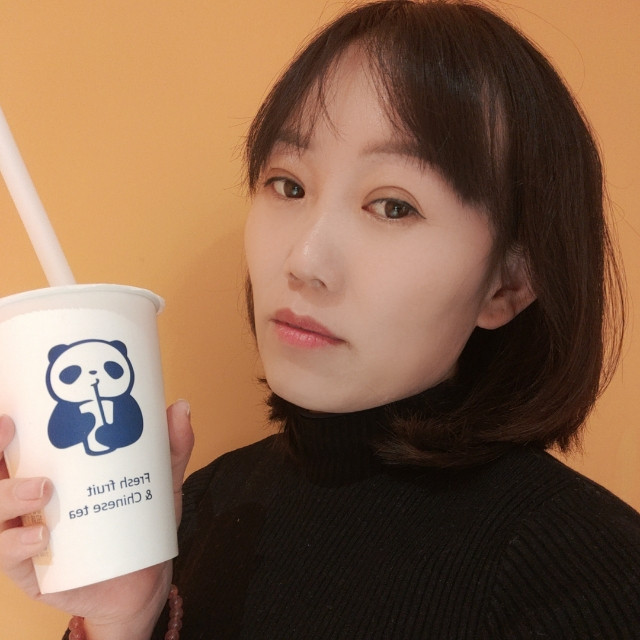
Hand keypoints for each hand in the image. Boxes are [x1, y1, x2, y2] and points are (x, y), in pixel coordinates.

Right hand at [0, 400, 193, 638]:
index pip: (14, 447)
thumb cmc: (141, 524)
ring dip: (7, 496)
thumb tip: (180, 407)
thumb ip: (170, 448)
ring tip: (41, 489)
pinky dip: (16, 545)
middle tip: (9, 430)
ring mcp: (26, 533)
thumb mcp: (159, 483)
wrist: (144, 582)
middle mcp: (29, 500)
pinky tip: (41, 536)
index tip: (10, 409)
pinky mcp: (31, 570)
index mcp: (51, 472)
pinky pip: (7, 556)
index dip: (2, 430)